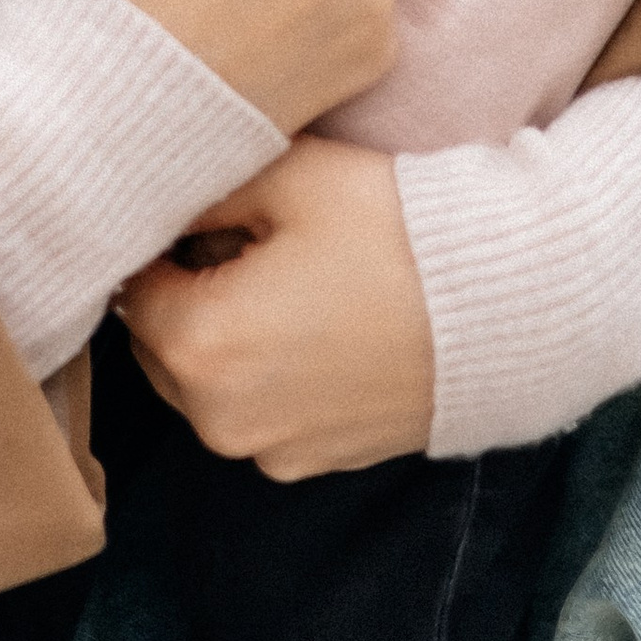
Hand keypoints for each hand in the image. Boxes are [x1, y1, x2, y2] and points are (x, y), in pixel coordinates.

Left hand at [118, 138, 436, 477]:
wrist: (508, 305)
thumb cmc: (394, 229)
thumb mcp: (286, 178)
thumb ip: (200, 192)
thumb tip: (154, 202)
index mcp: (199, 347)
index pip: (132, 286)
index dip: (158, 240)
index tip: (197, 211)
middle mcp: (222, 421)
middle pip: (161, 344)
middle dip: (184, 294)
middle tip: (241, 239)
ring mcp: (272, 452)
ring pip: (206, 383)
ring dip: (222, 337)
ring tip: (284, 278)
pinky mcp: (316, 462)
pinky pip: (259, 411)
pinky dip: (267, 373)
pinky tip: (315, 321)